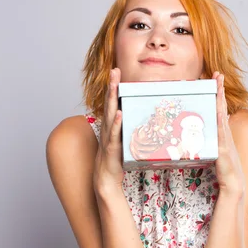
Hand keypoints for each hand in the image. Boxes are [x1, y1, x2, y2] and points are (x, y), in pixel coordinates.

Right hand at [93, 68, 123, 190]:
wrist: (106, 178)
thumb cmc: (116, 159)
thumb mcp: (124, 140)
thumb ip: (129, 128)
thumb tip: (140, 119)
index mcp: (111, 125)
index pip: (112, 102)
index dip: (113, 87)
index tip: (116, 71)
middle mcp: (108, 128)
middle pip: (109, 103)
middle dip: (112, 86)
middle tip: (114, 70)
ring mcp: (109, 137)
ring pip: (110, 114)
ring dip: (112, 98)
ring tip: (114, 84)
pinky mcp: (111, 148)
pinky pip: (114, 134)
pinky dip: (116, 123)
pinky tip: (119, 113)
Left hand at [212, 72, 244, 195]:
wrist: (233, 181)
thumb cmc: (223, 168)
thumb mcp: (214, 150)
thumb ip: (209, 141)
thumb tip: (200, 135)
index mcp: (222, 131)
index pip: (220, 108)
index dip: (218, 93)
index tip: (215, 80)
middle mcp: (225, 131)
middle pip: (222, 106)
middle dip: (220, 89)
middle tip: (217, 74)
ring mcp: (225, 137)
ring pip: (222, 114)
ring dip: (220, 99)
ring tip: (218, 85)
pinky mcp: (223, 147)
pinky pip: (221, 131)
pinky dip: (221, 120)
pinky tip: (219, 110)